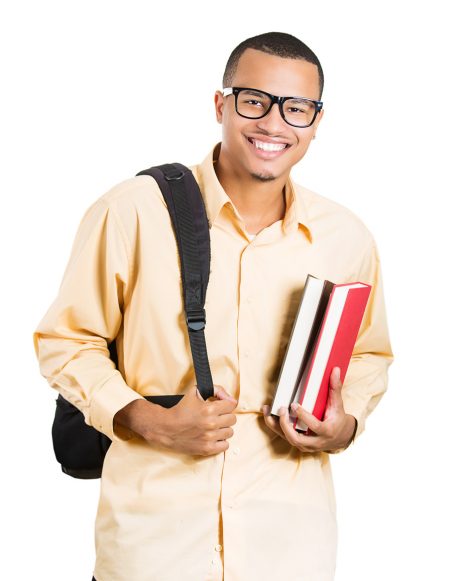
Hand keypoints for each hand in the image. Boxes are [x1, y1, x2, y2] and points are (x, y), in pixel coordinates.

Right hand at [114, 384, 237, 455]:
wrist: (166, 427)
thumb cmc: (180, 410)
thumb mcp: (195, 392)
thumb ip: (215, 389)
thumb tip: (228, 397)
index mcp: (209, 409)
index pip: (231, 405)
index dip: (226, 404)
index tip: (221, 406)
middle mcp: (211, 423)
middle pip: (232, 419)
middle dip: (225, 416)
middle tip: (217, 416)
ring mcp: (210, 437)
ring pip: (230, 432)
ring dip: (223, 429)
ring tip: (214, 427)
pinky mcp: (207, 448)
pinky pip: (225, 446)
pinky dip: (221, 441)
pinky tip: (213, 437)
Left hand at [262, 367, 356, 452]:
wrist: (341, 438)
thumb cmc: (338, 420)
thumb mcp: (338, 405)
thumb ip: (335, 388)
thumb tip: (335, 370)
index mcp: (327, 431)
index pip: (315, 426)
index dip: (303, 416)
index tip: (294, 405)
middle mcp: (316, 442)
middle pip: (297, 439)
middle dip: (285, 425)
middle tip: (281, 409)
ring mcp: (307, 445)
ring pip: (288, 439)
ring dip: (276, 426)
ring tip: (267, 411)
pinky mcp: (300, 444)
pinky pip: (285, 437)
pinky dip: (276, 427)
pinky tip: (268, 415)